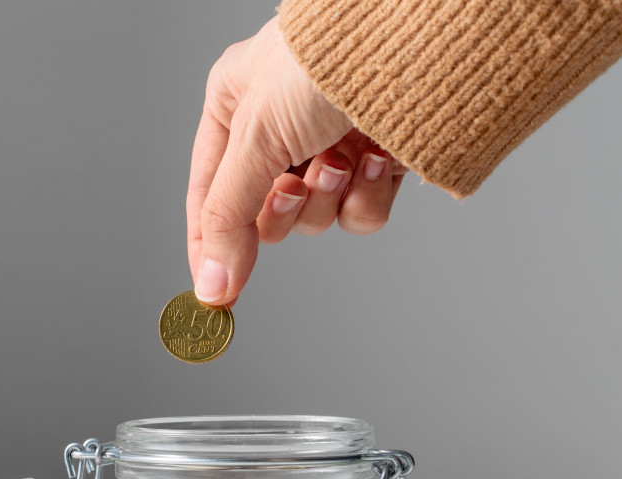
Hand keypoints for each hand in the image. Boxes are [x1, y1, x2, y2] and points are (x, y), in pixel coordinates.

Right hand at [187, 17, 406, 305]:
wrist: (412, 42)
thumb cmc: (322, 62)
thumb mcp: (256, 138)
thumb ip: (228, 217)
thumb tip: (211, 284)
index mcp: (234, 107)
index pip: (209, 194)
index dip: (209, 245)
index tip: (212, 293)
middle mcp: (279, 130)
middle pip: (263, 215)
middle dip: (284, 209)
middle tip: (293, 190)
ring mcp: (329, 146)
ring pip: (314, 218)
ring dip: (327, 199)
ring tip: (342, 160)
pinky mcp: (376, 161)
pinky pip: (359, 213)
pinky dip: (366, 197)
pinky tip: (375, 161)